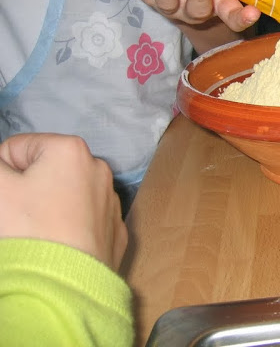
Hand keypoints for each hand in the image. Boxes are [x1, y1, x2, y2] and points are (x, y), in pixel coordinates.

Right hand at [0, 134, 127, 270]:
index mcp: (71, 150)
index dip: (3, 172)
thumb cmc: (28, 229)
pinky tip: (60, 246)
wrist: (64, 285)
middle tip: (19, 217)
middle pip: (44, 172)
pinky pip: (83, 222)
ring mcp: (111, 201)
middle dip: (27, 190)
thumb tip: (3, 166)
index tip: (7, 198)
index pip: (17, 148)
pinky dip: (69, 229)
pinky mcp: (115, 232)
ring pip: (65, 197)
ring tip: (39, 233)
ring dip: (48, 209)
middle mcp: (99, 170)